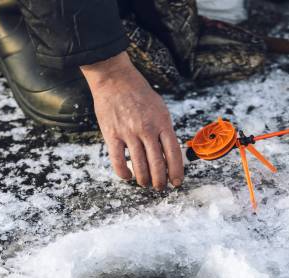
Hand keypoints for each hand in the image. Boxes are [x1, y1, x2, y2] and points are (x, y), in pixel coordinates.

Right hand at [80, 53, 183, 189]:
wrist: (115, 79)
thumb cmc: (140, 94)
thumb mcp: (160, 109)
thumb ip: (165, 130)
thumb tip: (169, 154)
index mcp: (162, 123)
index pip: (173, 154)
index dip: (176, 172)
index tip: (176, 183)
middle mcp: (147, 130)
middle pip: (157, 164)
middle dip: (160, 181)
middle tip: (160, 187)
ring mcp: (129, 133)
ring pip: (139, 166)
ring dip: (143, 180)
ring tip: (145, 184)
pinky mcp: (112, 135)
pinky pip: (118, 161)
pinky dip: (124, 173)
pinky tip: (127, 176)